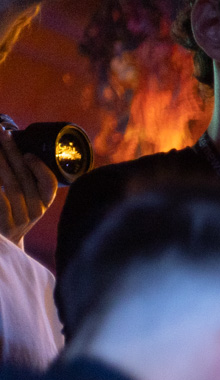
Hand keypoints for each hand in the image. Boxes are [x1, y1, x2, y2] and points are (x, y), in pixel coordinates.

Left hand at [0, 128, 57, 244]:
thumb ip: (25, 178)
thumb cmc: (13, 211)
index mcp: (44, 202)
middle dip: (13, 152)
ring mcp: (20, 219)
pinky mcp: (5, 224)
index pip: (49, 184)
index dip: (40, 168)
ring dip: (1, 163)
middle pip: (25, 178)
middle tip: (2, 133)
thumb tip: (12, 143)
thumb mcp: (26, 198)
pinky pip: (0, 200)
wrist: (5, 241)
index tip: (27, 154)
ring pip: (11, 186)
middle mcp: (36, 211)